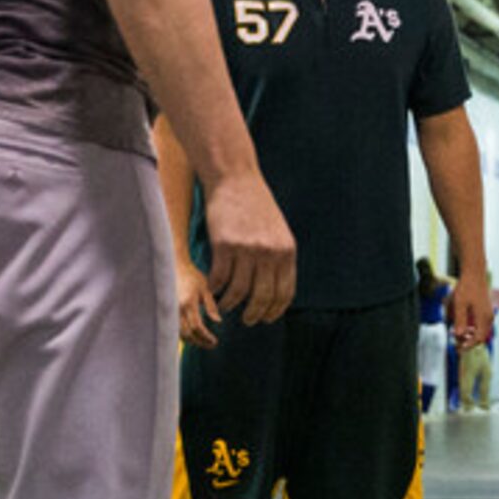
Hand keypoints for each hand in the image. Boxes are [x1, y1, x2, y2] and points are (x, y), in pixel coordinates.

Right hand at [176, 258, 220, 347]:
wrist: (174, 266)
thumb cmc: (192, 276)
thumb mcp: (205, 288)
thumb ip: (211, 305)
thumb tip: (218, 321)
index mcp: (188, 303)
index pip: (197, 326)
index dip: (206, 337)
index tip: (214, 341)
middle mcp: (177, 309)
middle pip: (187, 334)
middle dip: (199, 342)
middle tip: (211, 344)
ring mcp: (170, 311)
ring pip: (179, 333)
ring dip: (191, 340)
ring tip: (203, 341)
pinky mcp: (166, 311)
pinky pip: (173, 329)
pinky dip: (183, 335)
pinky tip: (192, 335)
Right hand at [201, 169, 295, 324]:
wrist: (234, 177)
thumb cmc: (254, 204)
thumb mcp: (277, 230)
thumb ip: (278, 256)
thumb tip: (273, 290)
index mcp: (286, 251)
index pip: (284, 293)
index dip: (274, 311)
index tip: (266, 319)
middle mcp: (270, 253)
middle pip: (262, 298)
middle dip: (253, 315)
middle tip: (246, 320)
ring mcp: (247, 249)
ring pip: (238, 292)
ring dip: (230, 304)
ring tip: (225, 307)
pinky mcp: (224, 245)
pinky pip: (219, 279)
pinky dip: (215, 289)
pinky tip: (212, 290)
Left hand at [449, 269, 491, 348]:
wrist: (474, 273)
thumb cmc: (466, 287)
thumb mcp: (459, 304)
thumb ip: (459, 320)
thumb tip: (459, 335)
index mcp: (483, 317)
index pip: (478, 339)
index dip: (468, 345)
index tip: (458, 347)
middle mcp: (488, 317)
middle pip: (481, 337)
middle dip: (468, 341)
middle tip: (455, 341)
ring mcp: (488, 314)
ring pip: (481, 331)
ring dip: (470, 335)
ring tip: (457, 333)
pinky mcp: (485, 311)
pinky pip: (480, 325)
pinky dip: (472, 328)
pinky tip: (462, 325)